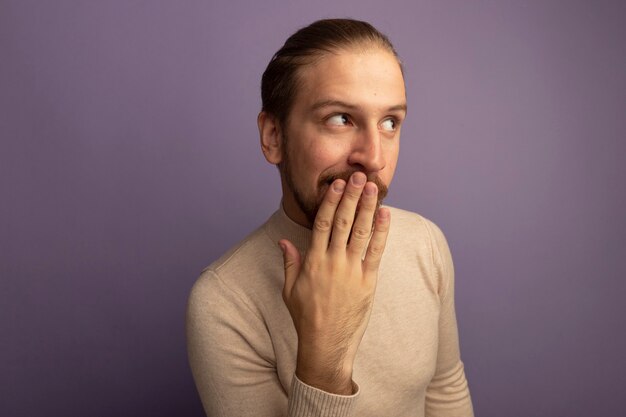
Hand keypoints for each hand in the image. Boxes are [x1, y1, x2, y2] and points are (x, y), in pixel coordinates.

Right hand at [279, 172, 390, 394]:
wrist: (325, 343)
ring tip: (373, 188)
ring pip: (361, 232)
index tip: (336, 184)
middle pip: (343, 221)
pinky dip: (381, 232)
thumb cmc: (306, 317)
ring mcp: (351, 271)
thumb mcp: (290, 289)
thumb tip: (283, 242)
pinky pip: (376, 252)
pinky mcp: (367, 282)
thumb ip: (289, 262)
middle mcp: (332, 262)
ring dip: (368, 207)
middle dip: (351, 196)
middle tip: (358, 176)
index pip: (323, 223)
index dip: (331, 201)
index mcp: (313, 261)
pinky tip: (385, 215)